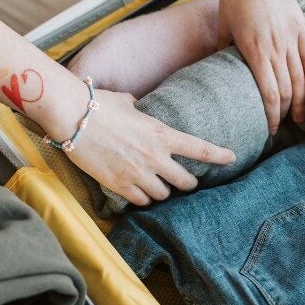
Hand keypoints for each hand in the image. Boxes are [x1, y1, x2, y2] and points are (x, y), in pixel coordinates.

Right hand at [65, 89, 235, 205]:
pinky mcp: (119, 185)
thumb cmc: (98, 104)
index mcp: (161, 134)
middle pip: (185, 182)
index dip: (219, 155)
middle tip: (186, 182)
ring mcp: (137, 173)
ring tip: (156, 186)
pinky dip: (142, 198)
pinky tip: (138, 192)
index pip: (199, 149)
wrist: (73, 118)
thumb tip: (136, 105)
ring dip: (162, 192)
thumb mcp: (127, 103)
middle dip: (188, 183)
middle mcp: (154, 157)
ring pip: (163, 195)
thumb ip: (138, 109)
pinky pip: (141, 201)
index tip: (231, 158)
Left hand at [218, 0, 304, 132]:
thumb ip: (222, 50)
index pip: (268, 94)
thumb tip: (218, 71)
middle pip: (286, 91)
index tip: (270, 130)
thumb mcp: (223, 26)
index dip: (271, 116)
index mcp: (253, 50)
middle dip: (285, 114)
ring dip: (301, 102)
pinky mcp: (301, 26)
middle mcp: (275, 47)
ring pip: (300, 78)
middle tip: (283, 127)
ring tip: (299, 119)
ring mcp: (290, 36)